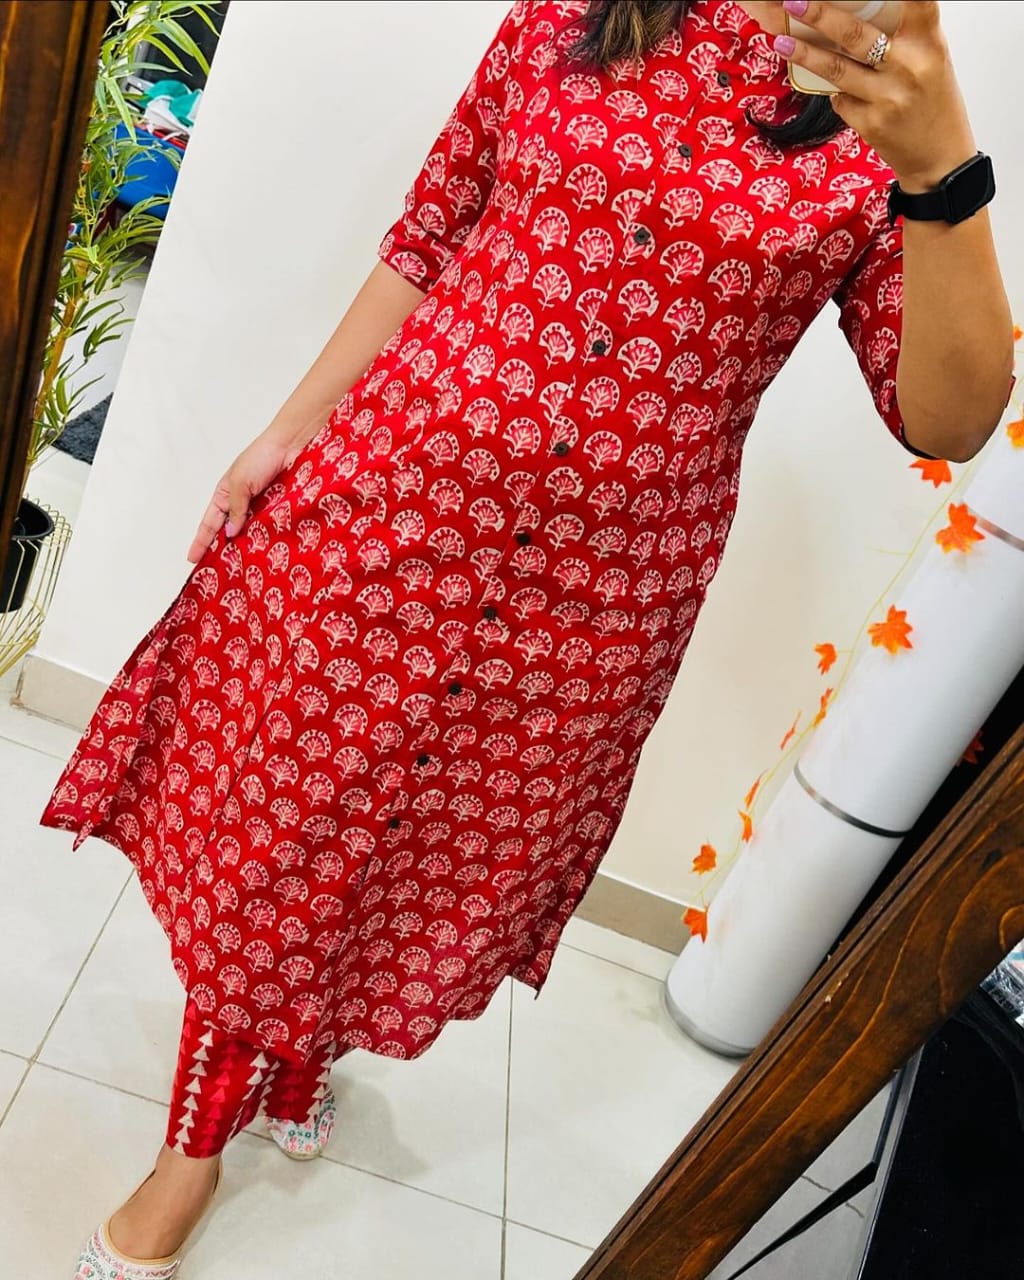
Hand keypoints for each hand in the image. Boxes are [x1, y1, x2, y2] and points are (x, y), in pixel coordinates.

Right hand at [187, 433, 290, 564]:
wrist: (293, 445)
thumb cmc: (262, 456)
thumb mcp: (240, 482)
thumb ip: (235, 508)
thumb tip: (230, 534)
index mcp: (225, 494)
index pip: (210, 522)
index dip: (201, 540)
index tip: (193, 559)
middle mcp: (242, 503)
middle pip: (228, 532)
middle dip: (222, 549)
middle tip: (216, 572)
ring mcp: (261, 508)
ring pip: (249, 534)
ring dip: (245, 548)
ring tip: (239, 570)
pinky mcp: (279, 511)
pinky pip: (270, 529)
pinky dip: (266, 540)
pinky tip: (263, 555)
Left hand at [775, 1, 975, 191]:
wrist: (939, 158)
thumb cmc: (934, 100)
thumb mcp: (932, 58)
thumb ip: (906, 33)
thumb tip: (864, 9)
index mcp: (929, 44)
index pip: (919, 2)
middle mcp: (908, 68)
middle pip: (857, 36)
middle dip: (821, 16)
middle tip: (794, 2)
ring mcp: (887, 98)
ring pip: (836, 70)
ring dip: (804, 55)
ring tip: (781, 43)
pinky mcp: (870, 124)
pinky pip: (839, 99)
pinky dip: (833, 90)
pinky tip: (830, 87)